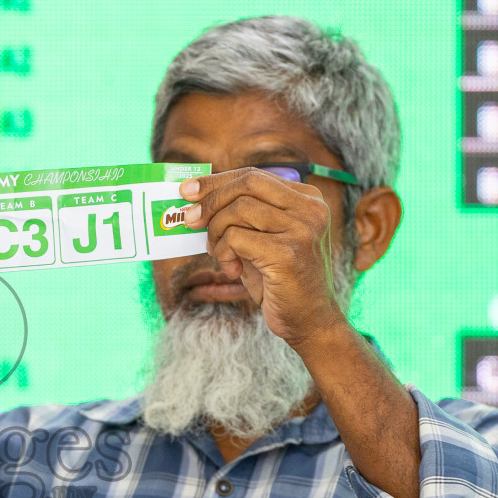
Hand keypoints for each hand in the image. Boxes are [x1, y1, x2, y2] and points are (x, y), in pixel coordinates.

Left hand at [179, 169, 347, 347]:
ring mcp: (302, 229)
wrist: (309, 321)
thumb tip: (195, 197)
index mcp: (307, 199)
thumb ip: (241, 216)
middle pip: (247, 184)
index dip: (216, 181)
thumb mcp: (262, 240)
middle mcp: (310, 209)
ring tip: (221, 256)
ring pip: (238, 210)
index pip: (253, 176)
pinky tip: (233, 271)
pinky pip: (236, 238)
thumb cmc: (280, 281)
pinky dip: (223, 253)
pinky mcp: (287, 253)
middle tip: (190, 220)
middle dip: (211, 199)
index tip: (187, 190)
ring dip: (217, 234)